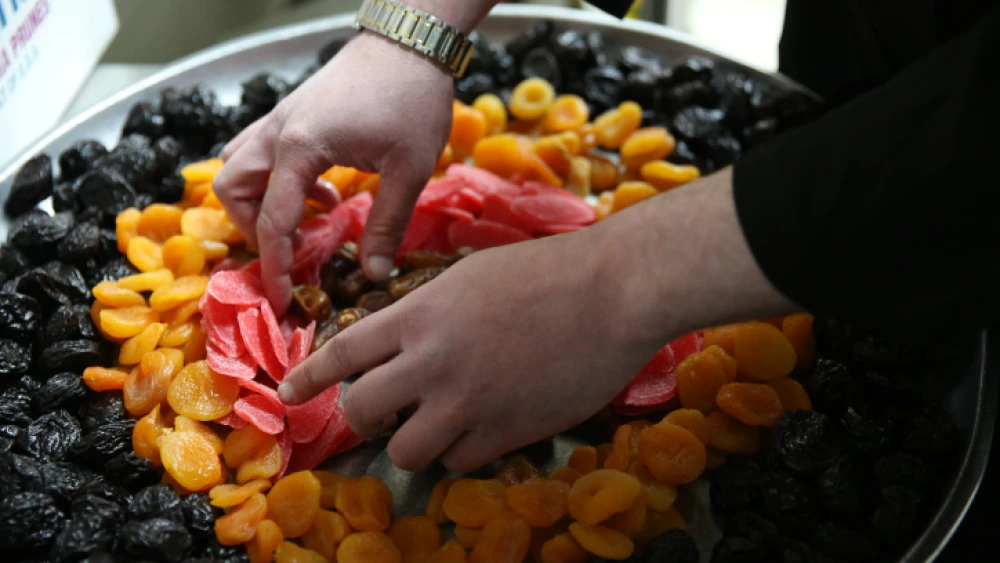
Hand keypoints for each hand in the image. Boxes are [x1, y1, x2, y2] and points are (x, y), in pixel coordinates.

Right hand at [213, 33, 453, 314]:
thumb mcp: (410, 169)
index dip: (275, 266)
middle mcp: (278, 132)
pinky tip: (323, 190)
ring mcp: (281, 118)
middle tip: (293, 249)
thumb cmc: (412, 99)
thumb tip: (374, 274)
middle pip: (231, 189)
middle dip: (253, 228)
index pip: (272, 221)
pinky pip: (261, 152)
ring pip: (238, 167)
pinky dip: (277, 180)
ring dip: (261, 201)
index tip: (281, 301)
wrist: (411, 41)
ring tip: (312, 217)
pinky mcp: (293, 113)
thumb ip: (388, 224)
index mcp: (301, 148)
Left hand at [277, 170, 796, 471]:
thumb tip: (403, 340)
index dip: (308, 376)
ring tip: (439, 422)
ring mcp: (468, 402)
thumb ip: (428, 312)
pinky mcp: (506, 431)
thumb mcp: (471, 276)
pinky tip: (483, 426)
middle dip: (363, 415)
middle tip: (380, 411)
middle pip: (362, 410)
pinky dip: (462, 450)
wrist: (612, 291)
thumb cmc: (546, 271)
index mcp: (419, 315)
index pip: (343, 353)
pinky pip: (460, 460)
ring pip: (407, 451)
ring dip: (415, 440)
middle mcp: (432, 363)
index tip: (289, 394)